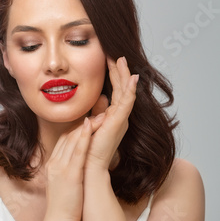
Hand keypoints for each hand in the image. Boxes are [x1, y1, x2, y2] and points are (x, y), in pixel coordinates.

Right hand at [44, 117, 93, 220]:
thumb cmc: (62, 206)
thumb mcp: (60, 184)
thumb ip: (64, 171)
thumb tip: (74, 165)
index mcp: (53, 164)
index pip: (63, 140)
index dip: (75, 128)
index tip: (87, 120)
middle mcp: (55, 162)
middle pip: (67, 136)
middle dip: (82, 123)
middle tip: (97, 113)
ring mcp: (61, 167)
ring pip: (72, 140)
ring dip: (86, 126)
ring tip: (99, 115)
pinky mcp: (70, 174)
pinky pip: (77, 151)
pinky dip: (83, 137)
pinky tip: (90, 127)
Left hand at [85, 56, 138, 170]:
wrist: (88, 165)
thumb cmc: (89, 148)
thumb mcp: (91, 124)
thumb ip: (97, 112)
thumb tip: (100, 98)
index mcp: (113, 116)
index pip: (114, 91)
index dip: (113, 76)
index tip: (109, 60)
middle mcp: (119, 116)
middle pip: (121, 89)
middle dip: (119, 71)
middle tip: (117, 55)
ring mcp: (120, 119)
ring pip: (125, 92)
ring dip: (125, 76)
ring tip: (123, 60)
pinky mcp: (119, 122)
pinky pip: (127, 103)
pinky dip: (130, 90)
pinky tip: (133, 78)